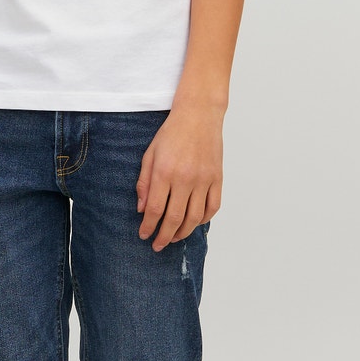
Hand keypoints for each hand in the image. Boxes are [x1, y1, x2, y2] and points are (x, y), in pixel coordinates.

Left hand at [136, 103, 223, 248]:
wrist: (199, 115)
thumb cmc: (171, 134)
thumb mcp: (150, 155)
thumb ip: (144, 183)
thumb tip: (142, 210)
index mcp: (165, 172)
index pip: (155, 209)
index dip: (148, 227)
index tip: (144, 235)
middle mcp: (185, 178)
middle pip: (174, 218)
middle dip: (164, 236)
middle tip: (157, 245)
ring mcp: (204, 179)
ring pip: (194, 217)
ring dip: (183, 232)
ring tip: (174, 237)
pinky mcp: (217, 178)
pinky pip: (212, 207)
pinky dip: (203, 220)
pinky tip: (194, 223)